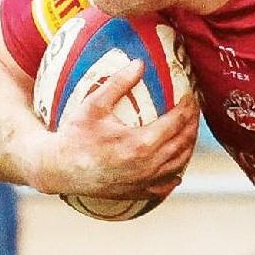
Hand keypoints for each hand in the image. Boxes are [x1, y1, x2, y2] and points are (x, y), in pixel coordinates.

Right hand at [33, 60, 199, 199]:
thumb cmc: (74, 135)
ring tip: (190, 130)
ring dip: (188, 145)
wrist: (59, 169)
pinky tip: (177, 165)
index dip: (188, 107)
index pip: (177, 122)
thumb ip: (118, 84)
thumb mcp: (93, 105)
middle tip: (195, 109)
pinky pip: (166, 184)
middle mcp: (148, 164)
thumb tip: (139, 63)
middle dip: (193, 124)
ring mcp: (146, 181)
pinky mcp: (139, 192)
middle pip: (183, 142)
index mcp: (141, 143)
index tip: (191, 95)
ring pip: (179, 163)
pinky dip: (175, 173)